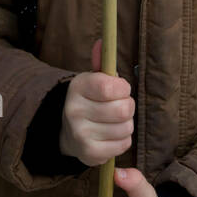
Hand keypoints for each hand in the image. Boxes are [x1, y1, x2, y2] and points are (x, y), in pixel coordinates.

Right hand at [59, 38, 134, 166]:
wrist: (68, 130)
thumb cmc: (89, 100)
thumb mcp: (93, 79)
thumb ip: (102, 62)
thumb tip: (103, 42)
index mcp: (78, 87)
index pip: (111, 87)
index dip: (123, 88)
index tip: (121, 90)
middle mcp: (75, 111)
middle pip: (123, 110)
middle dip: (128, 106)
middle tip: (120, 106)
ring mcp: (80, 134)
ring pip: (126, 128)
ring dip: (126, 124)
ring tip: (114, 121)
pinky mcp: (89, 154)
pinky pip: (123, 145)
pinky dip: (123, 140)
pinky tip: (111, 135)